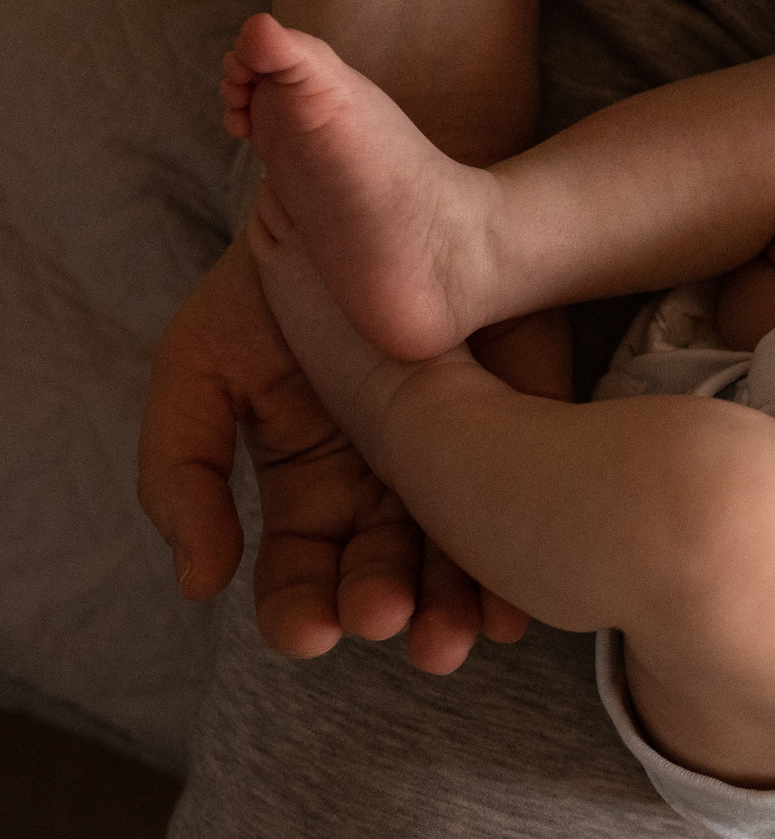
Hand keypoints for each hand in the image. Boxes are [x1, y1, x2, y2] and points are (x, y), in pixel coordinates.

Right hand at [137, 234, 550, 672]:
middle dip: (378, 610)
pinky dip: (520, 571)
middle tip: (384, 619)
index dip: (300, 611)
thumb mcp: (202, 365)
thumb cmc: (280, 283)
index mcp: (307, 490)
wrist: (379, 201)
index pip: (298, 578)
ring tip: (451, 637)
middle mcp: (384, 496)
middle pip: (378, 585)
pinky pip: (527, 520)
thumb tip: (197, 583)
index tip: (311, 630)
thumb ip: (182, 471)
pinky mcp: (525, 441)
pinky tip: (515, 605)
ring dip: (448, 614)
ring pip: (454, 571)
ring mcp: (459, 472)